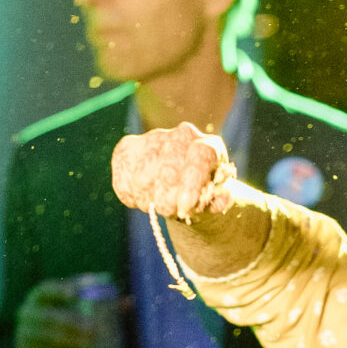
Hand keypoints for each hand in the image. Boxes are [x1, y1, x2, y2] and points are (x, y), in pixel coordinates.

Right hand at [15, 280, 94, 347]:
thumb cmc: (63, 323)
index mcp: (39, 299)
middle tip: (92, 331)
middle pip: (47, 318)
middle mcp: (26, 315)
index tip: (76, 295)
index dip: (59, 290)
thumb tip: (130, 302)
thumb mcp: (74, 312)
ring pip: (44, 342)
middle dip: (70, 325)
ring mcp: (22, 337)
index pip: (45, 289)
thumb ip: (100, 306)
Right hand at [111, 122, 237, 219]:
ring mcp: (153, 138)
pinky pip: (122, 178)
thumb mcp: (215, 200)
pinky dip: (130, 196)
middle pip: (167, 169)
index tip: (185, 206)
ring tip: (159, 204)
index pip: (200, 157)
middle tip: (172, 212)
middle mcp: (181, 135)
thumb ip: (219, 199)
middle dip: (167, 200)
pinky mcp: (128, 147)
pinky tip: (142, 199)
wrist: (181, 187)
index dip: (191, 183)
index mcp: (209, 146)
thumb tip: (224, 197)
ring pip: (142, 176)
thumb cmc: (202, 195)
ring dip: (149, 200)